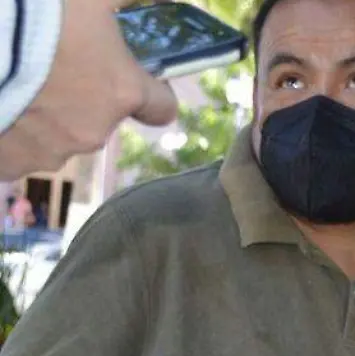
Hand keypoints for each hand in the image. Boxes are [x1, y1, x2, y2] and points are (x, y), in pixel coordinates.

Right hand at [0, 0, 178, 179]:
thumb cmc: (38, 13)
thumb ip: (127, 1)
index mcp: (123, 92)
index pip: (161, 108)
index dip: (152, 93)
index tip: (135, 78)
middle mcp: (93, 131)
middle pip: (102, 119)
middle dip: (85, 97)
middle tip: (54, 65)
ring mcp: (50, 151)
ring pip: (58, 138)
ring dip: (46, 117)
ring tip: (18, 83)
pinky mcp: (11, 162)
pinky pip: (18, 153)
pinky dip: (12, 134)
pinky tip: (1, 103)